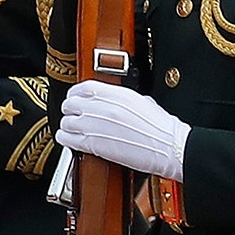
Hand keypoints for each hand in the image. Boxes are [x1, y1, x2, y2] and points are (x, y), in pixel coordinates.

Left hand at [57, 82, 189, 181]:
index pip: (82, 87)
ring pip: (66, 121)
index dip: (75, 94)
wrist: (169, 147)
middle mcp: (102, 107)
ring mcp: (95, 125)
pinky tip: (69, 140)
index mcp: (115, 94)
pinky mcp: (92, 144)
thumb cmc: (162, 128)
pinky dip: (65, 139)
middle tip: (73, 115)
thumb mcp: (143, 102)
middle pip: (70, 103)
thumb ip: (124, 99)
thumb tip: (116, 100)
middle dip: (70, 110)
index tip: (75, 99)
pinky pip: (67, 138)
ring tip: (71, 130)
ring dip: (67, 126)